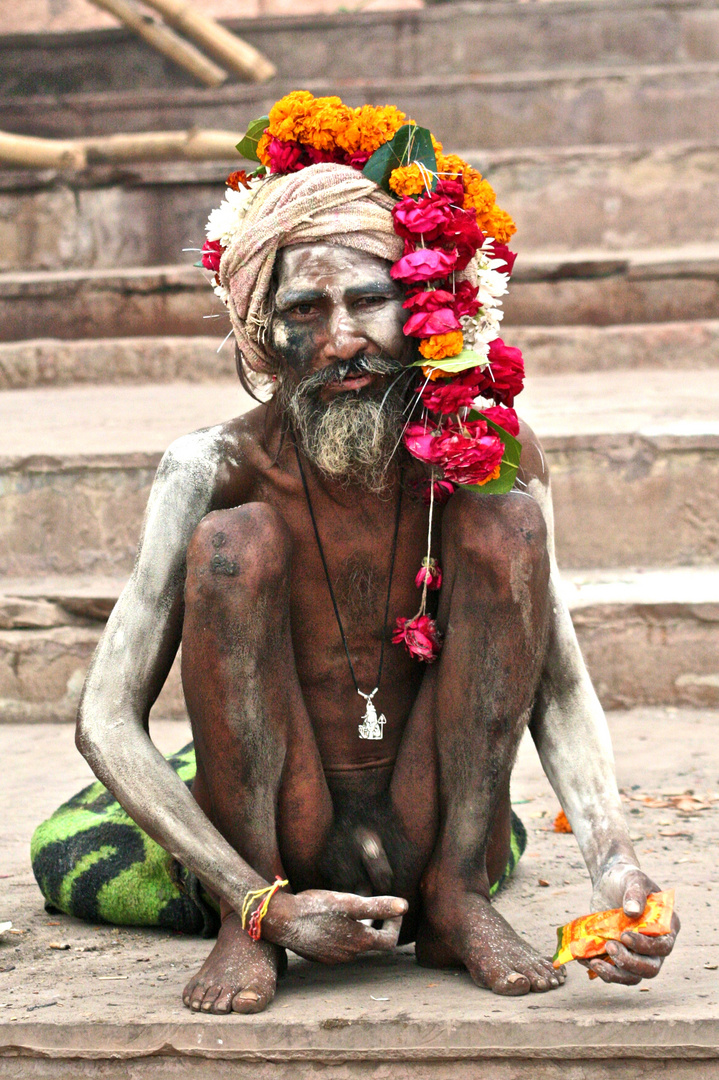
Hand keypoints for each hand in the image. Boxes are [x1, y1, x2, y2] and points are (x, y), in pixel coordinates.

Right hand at [262, 888, 407, 963]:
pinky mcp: (319, 955)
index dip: (395, 925)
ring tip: (353, 904)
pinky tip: (334, 915)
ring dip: (359, 926)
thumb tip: (404, 906)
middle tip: (374, 903)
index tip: (394, 910)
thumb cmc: (316, 909)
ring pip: (354, 943)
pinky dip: (344, 930)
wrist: (282, 920)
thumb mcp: (350, 902)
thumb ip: (378, 906)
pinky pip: (339, 944)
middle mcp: (348, 955)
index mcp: (359, 943)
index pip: (389, 941)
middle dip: (377, 922)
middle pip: (372, 942)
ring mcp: (332, 957)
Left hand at [583, 860, 679, 984]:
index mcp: (667, 927)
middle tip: (610, 947)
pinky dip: (600, 969)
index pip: (663, 946)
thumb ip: (635, 893)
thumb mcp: (633, 879)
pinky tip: (585, 959)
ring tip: (594, 961)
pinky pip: (614, 971)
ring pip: (632, 976)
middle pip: (650, 968)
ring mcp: (638, 954)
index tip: (625, 936)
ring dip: (614, 973)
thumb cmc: (627, 879)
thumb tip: (632, 912)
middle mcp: (656, 946)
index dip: (646, 946)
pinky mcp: (620, 956)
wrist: (610, 883)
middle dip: (629, 963)